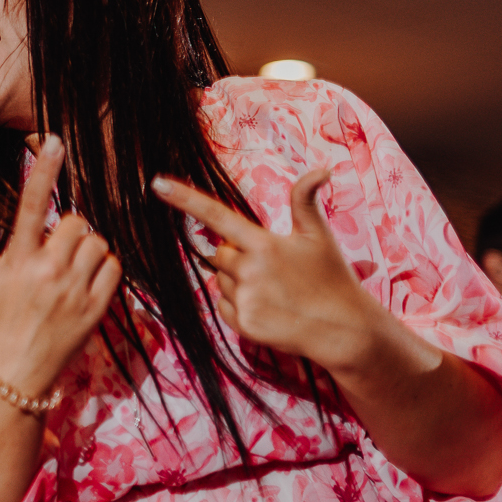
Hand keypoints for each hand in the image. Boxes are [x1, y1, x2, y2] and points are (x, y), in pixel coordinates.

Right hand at [0, 137, 122, 402]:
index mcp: (18, 259)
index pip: (32, 205)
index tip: (55, 141)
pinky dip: (105, 267)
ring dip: (87, 248)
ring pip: (97, 242)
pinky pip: (114, 267)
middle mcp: (48, 271)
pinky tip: (87, 280)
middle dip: (68, 229)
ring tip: (70, 267)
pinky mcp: (97, 307)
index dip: (43, 170)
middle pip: (76, 222)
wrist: (18, 371)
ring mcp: (75, 290)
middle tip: (54, 251)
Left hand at [152, 168, 378, 370]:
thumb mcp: (320, 237)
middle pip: (220, 254)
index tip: (156, 184)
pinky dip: (240, 306)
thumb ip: (306, 202)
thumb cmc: (333, 279)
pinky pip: (224, 306)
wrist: (345, 331)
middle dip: (238, 257)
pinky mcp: (243, 325)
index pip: (216, 216)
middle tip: (273, 269)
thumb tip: (322, 170)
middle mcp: (249, 271)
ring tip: (276, 291)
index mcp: (264, 245)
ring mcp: (245, 300)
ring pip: (221, 281)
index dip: (185, 198)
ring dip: (239, 282)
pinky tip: (270, 309)